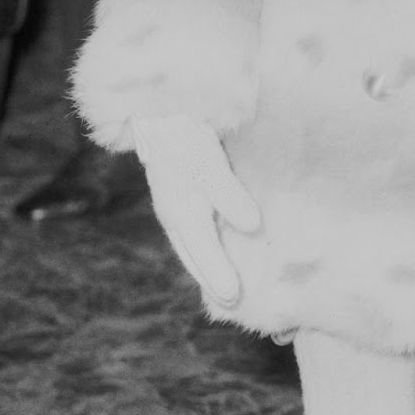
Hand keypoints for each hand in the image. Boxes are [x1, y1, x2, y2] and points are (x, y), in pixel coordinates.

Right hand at [130, 114, 260, 307]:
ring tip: (230, 290)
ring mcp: (175, 208)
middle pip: (195, 258)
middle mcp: (175, 216)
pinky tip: (223, 253)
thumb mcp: (208, 161)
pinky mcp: (182, 198)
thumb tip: (252, 226)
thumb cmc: (186, 133)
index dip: (219, 276)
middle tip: (234, 306)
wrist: (162, 108)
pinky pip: (194, 234)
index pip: (203, 253)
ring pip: (192, 248)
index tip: (236, 299)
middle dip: (213, 281)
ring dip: (209, 268)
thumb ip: (229, 195)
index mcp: (181, 212)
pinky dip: (207, 250)